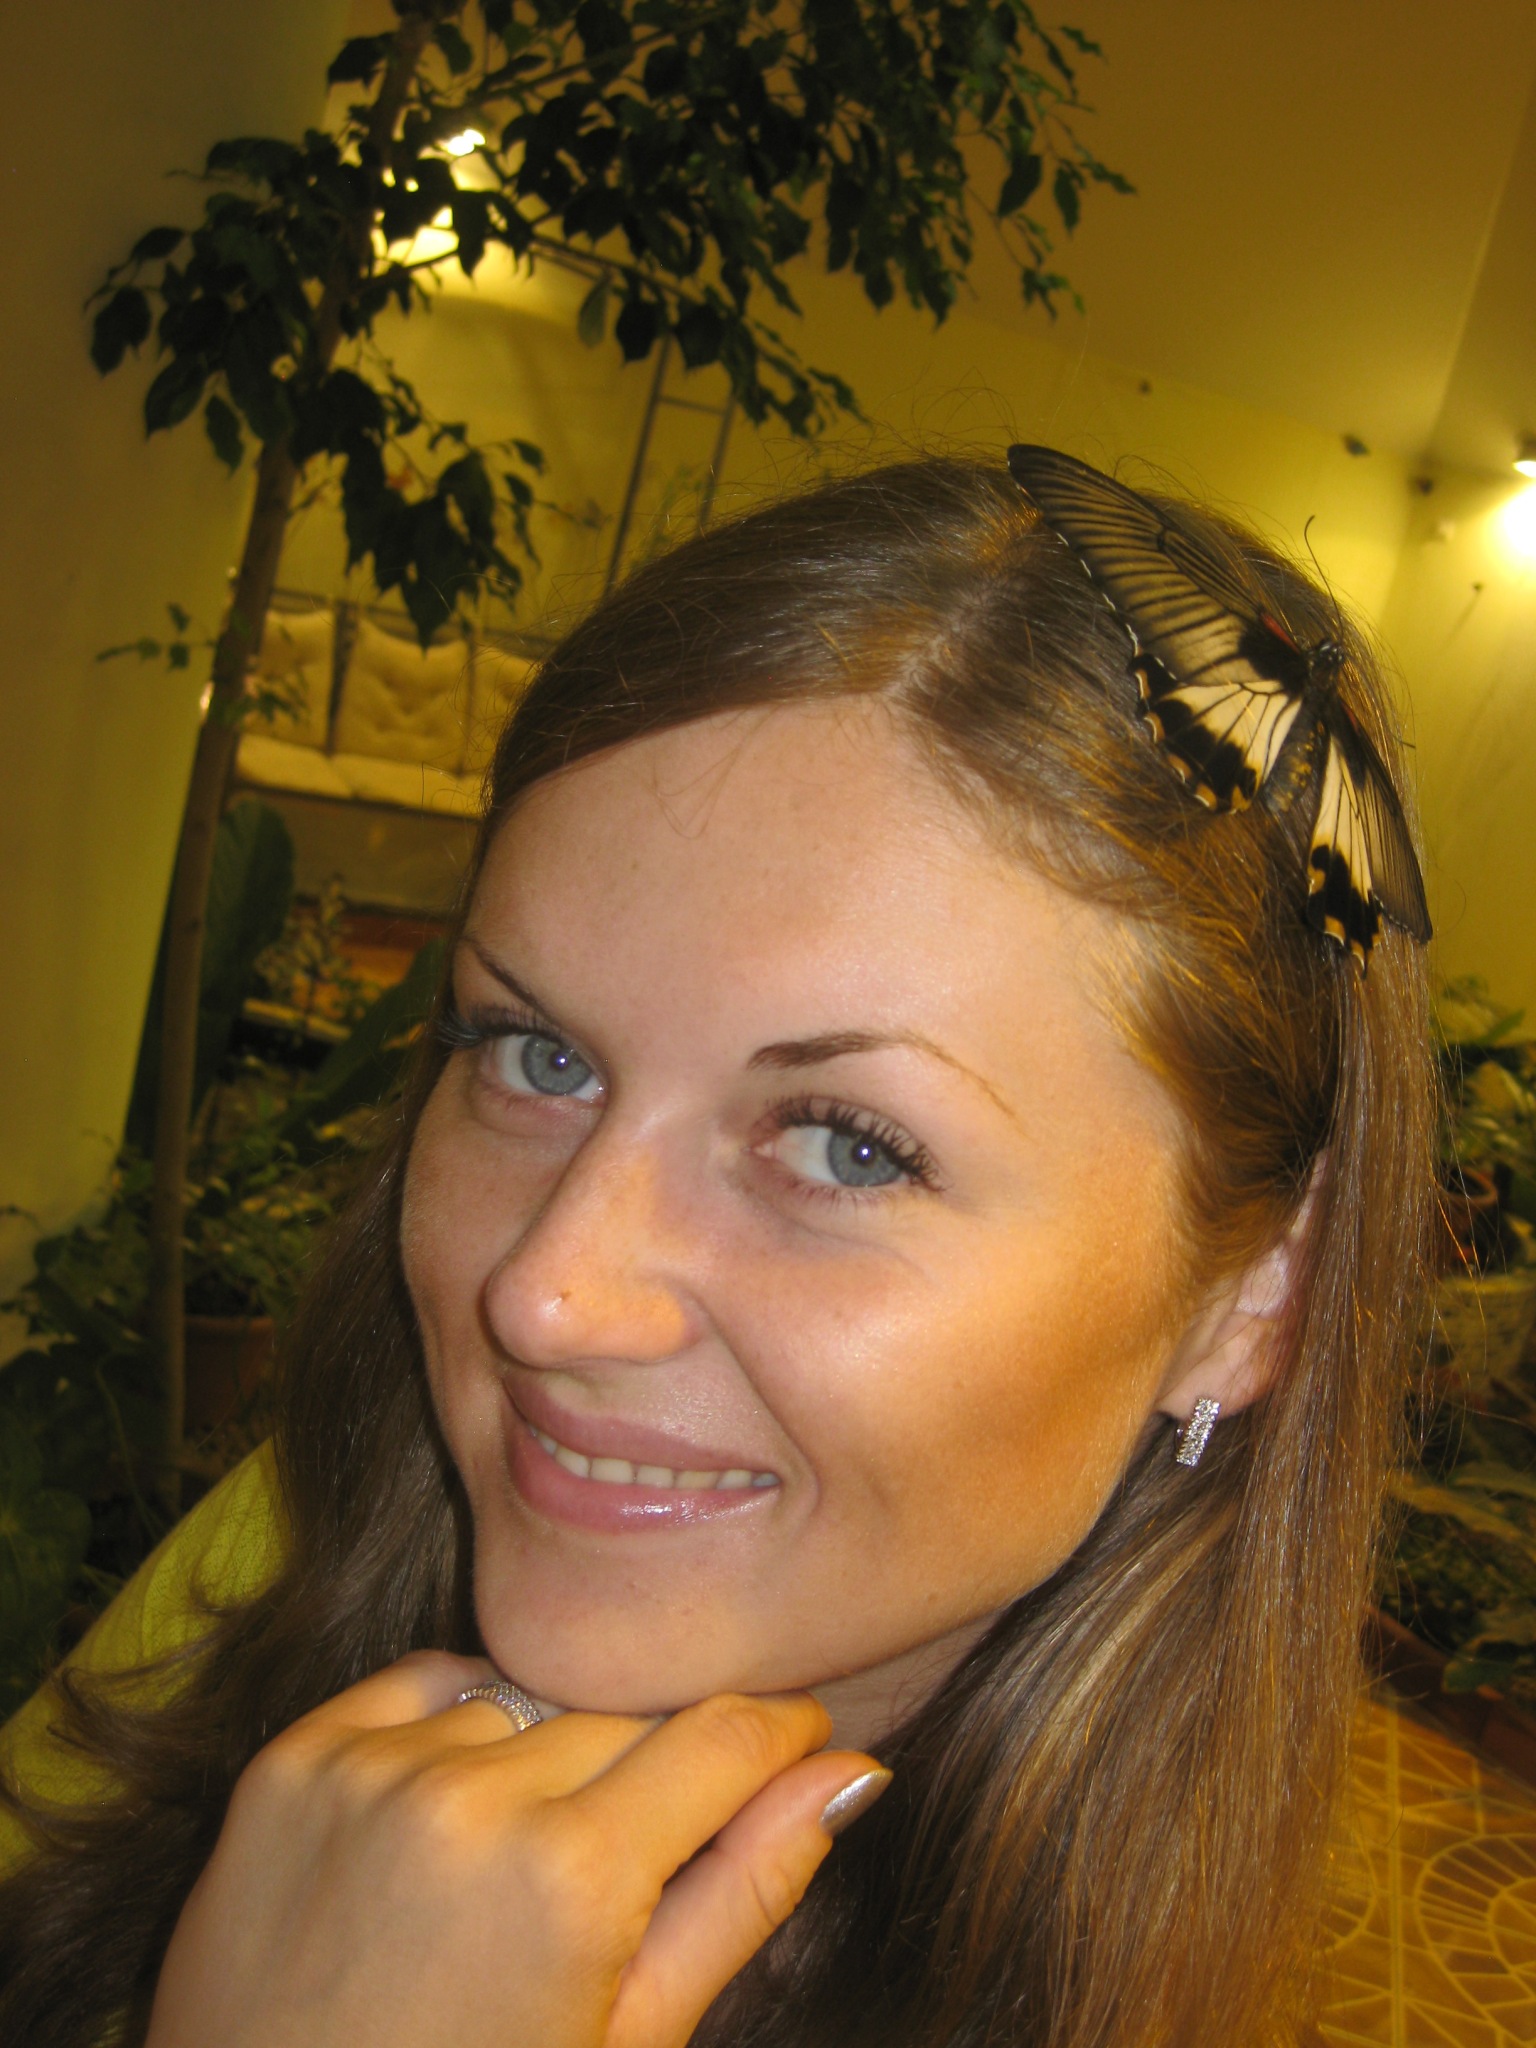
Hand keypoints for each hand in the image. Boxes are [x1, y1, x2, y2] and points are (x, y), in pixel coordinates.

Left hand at [145, 1651, 886, 2047]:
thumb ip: (746, 1892)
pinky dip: (455, 1727)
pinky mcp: (293, 1759)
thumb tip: (856, 1773)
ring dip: (546, 1756)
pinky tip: (446, 1817)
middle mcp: (473, 1797)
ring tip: (510, 1869)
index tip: (801, 1739)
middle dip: (654, 1773)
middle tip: (621, 1870)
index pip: (729, 1736)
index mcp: (574, 1880)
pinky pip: (427, 1683)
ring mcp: (373, 1769)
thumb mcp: (631, 2036)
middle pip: (630, 1718)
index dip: (784, 1731)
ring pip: (532, 1699)